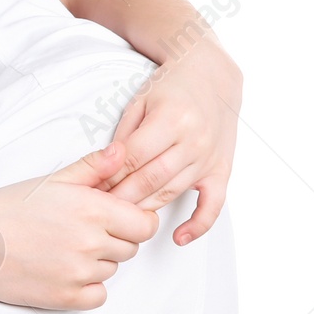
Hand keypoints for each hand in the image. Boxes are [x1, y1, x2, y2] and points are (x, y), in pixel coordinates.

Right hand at [0, 143, 158, 310]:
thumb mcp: (50, 181)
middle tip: (79, 230)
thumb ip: (92, 168)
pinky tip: (62, 270)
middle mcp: (91, 242)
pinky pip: (98, 295)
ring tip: (62, 248)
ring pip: (112, 270)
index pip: (146, 224)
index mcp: (91, 209)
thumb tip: (121, 153)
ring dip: (96, 262)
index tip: (116, 218)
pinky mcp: (67, 298)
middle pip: (131, 248)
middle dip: (114, 239)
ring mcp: (79, 273)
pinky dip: (86, 287)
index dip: (135, 220)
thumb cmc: (5, 210)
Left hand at [105, 41, 241, 245]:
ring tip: (121, 221)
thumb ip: (125, 135)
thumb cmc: (171, 87)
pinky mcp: (221, 170)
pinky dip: (198, 225)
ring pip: (172, 193)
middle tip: (99, 211)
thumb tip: (107, 169)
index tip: (91, 191)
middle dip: (121, 198)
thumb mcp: (140, 101)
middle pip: (150, 180)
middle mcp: (194, 141)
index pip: (133, 159)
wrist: (211, 76)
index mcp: (171, 119)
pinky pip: (213, 205)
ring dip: (145, 210)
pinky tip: (179, 237)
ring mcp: (209, 158)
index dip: (110, 177)